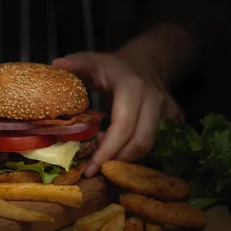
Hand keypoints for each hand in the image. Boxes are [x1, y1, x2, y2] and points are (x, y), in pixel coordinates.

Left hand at [53, 51, 181, 176]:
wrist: (146, 62)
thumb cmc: (113, 66)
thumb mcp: (93, 61)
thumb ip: (76, 63)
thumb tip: (55, 65)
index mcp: (133, 87)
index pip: (123, 126)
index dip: (107, 151)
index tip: (90, 169)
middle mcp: (155, 100)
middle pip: (140, 143)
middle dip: (117, 161)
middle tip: (96, 169)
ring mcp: (169, 111)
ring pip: (150, 148)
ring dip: (126, 158)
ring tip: (105, 158)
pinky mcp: (175, 121)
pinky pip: (157, 146)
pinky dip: (137, 154)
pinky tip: (119, 152)